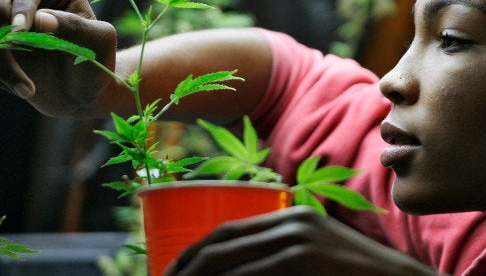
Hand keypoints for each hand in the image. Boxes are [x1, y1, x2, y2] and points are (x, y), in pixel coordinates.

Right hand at [0, 0, 116, 116]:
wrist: (83, 93)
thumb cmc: (96, 62)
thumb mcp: (99, 43)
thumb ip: (75, 26)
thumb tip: (40, 18)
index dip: (23, 4)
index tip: (21, 30)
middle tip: (11, 37)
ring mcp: (7, 13)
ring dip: (3, 61)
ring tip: (29, 90)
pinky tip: (25, 88)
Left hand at [166, 206, 437, 275]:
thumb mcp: (314, 259)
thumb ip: (279, 260)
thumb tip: (235, 272)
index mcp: (290, 216)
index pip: (227, 230)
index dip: (193, 252)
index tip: (171, 273)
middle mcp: (290, 220)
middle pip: (219, 241)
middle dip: (184, 267)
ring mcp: (297, 239)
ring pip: (227, 261)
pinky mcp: (302, 259)